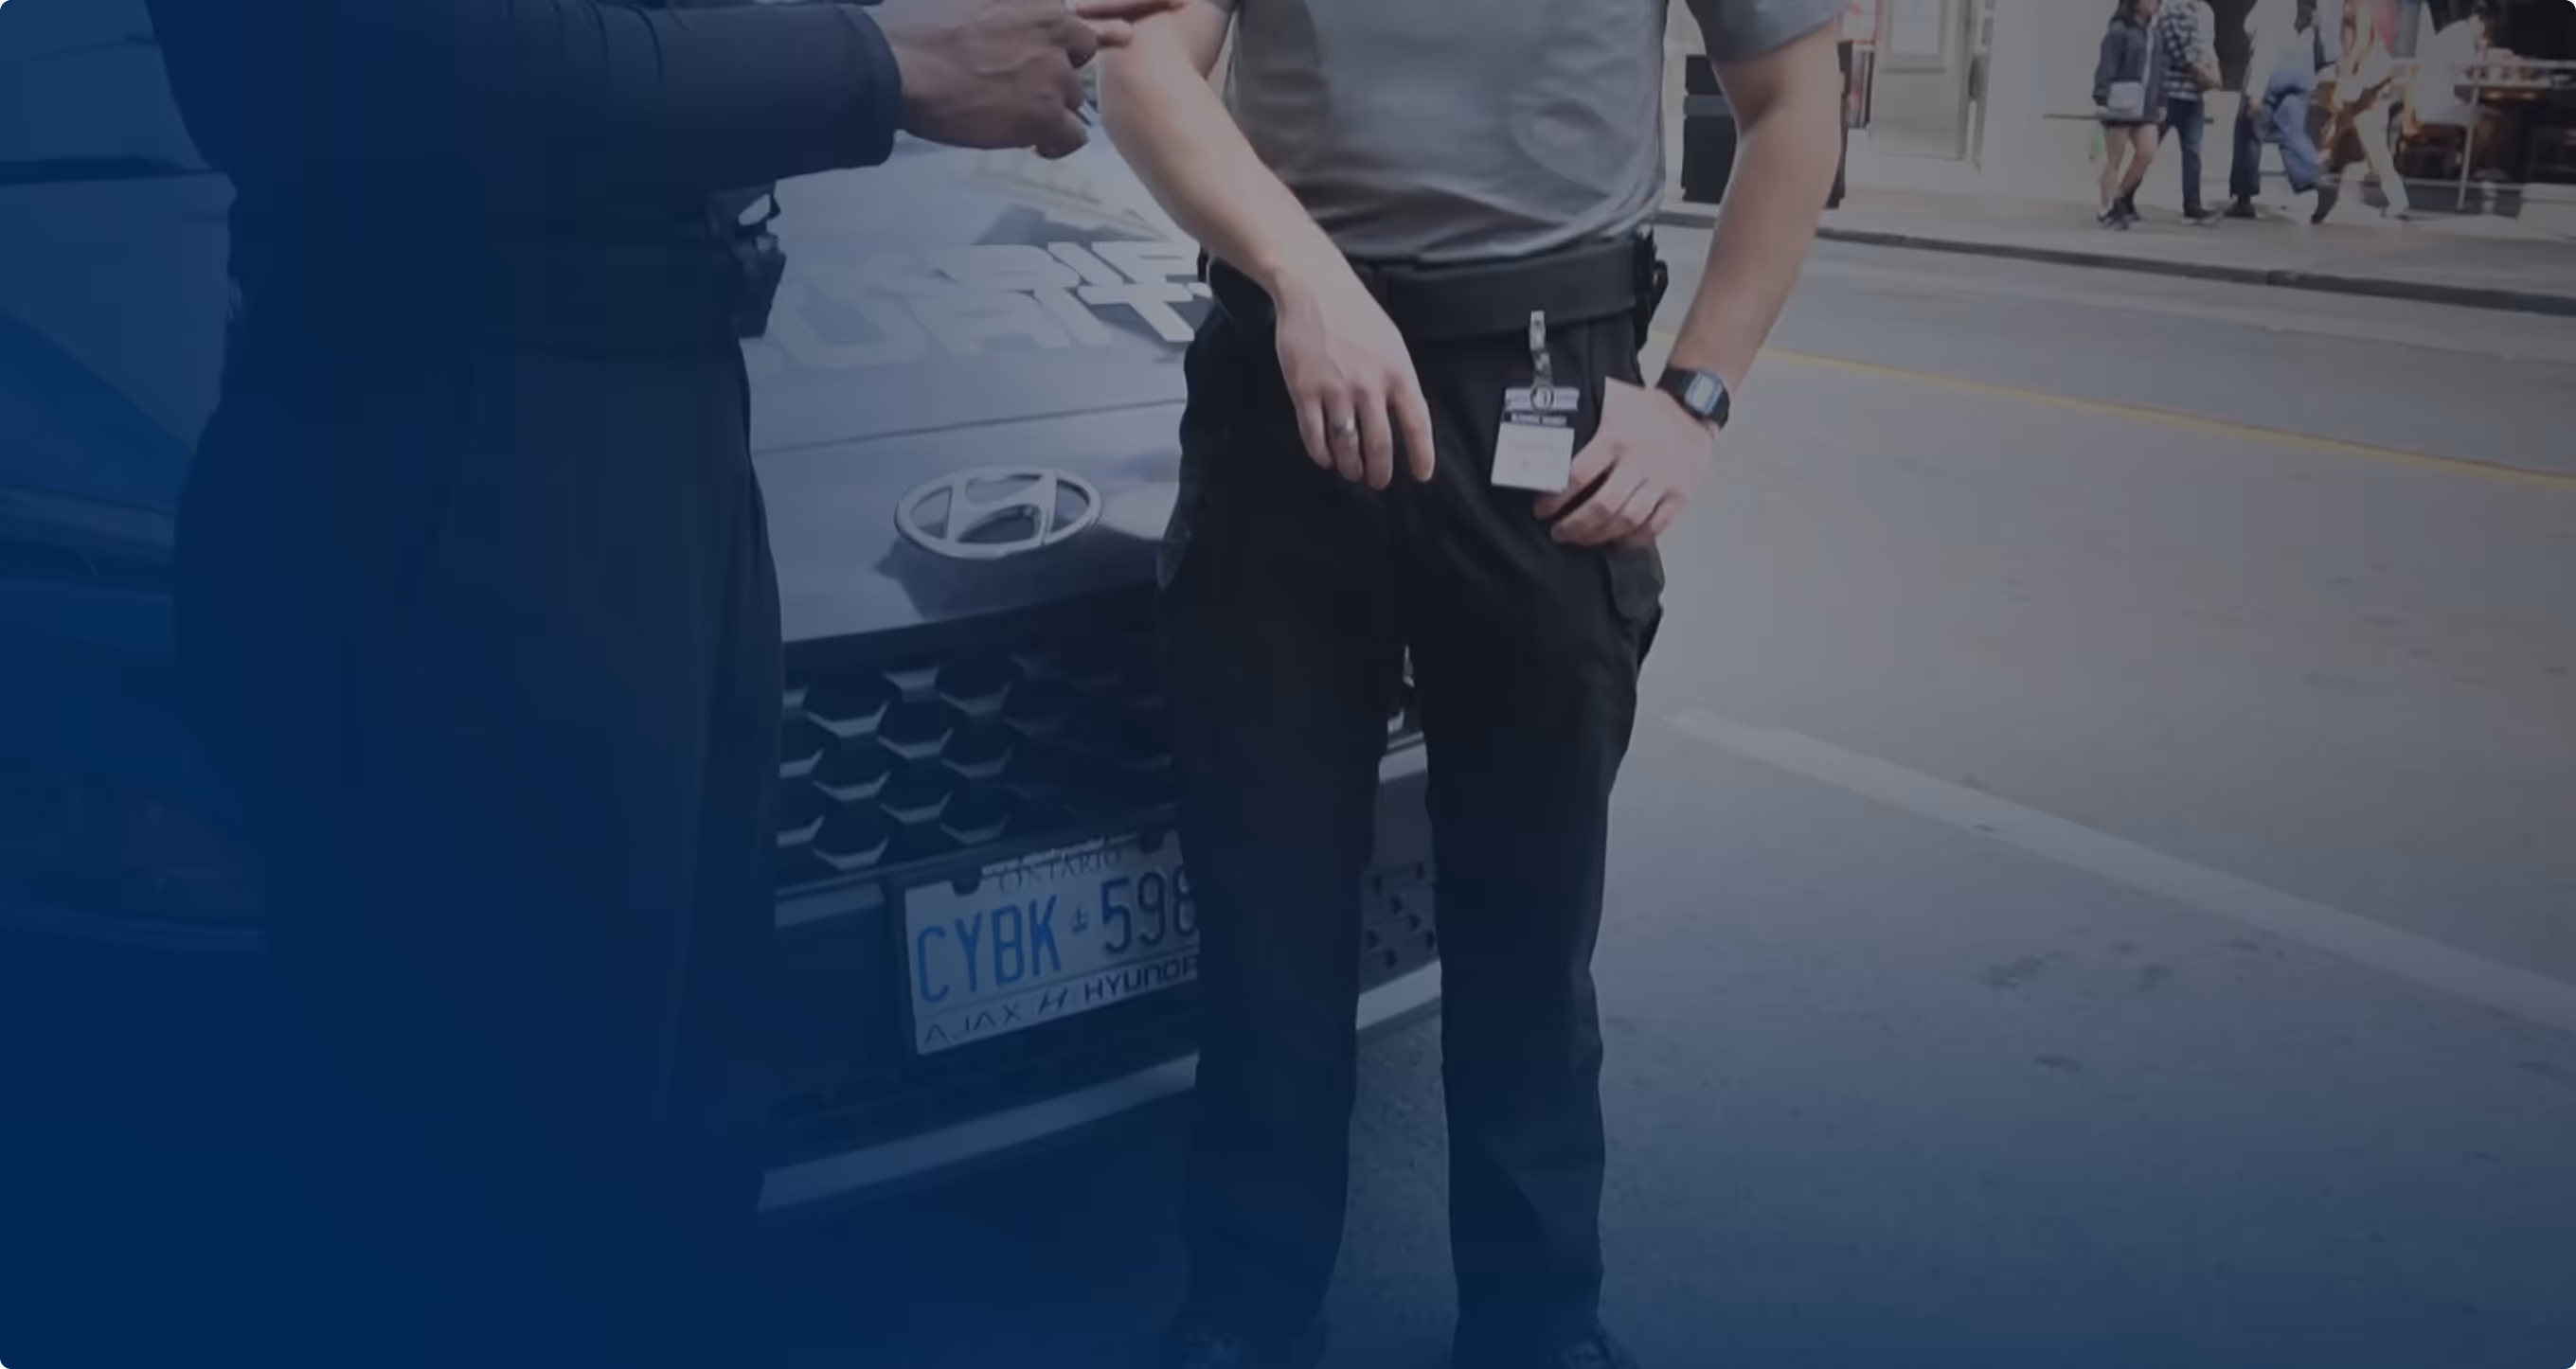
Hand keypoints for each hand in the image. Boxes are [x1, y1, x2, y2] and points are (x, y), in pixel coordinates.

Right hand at [877, 0, 1184, 159]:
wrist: (896, 67)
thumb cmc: (919, 28)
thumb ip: (1007, 9)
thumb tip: (1010, 14)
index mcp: (1040, 3)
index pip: (1106, 6)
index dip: (1144, 3)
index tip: (1180, 1)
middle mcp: (1057, 31)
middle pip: (1086, 57)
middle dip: (1061, 73)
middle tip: (1027, 87)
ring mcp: (1053, 74)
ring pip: (1074, 101)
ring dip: (1047, 111)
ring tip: (1001, 111)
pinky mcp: (1042, 114)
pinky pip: (1071, 136)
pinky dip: (1053, 142)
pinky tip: (1026, 139)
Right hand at [1269, 269, 1435, 488]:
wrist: (1314, 290)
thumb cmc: (1356, 314)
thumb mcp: (1391, 343)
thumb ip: (1398, 379)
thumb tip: (1403, 416)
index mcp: (1398, 373)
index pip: (1416, 425)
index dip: (1421, 455)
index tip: (1421, 475)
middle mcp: (1370, 386)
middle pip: (1379, 445)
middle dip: (1379, 471)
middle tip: (1378, 481)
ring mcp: (1336, 391)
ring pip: (1346, 446)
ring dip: (1350, 467)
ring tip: (1352, 472)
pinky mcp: (1305, 392)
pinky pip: (1314, 436)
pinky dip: (1321, 454)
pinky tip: (1326, 459)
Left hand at [1536, 379, 1714, 547]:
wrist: (1694, 407)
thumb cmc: (1646, 407)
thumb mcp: (1612, 397)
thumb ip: (1583, 407)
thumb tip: (1545, 412)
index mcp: (1616, 438)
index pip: (1579, 475)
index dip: (1557, 498)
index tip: (1542, 509)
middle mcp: (1639, 461)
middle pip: (1603, 506)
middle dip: (1575, 525)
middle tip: (1558, 532)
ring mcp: (1662, 480)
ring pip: (1627, 520)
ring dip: (1599, 536)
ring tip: (1581, 540)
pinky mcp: (1680, 494)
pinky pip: (1656, 526)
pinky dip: (1634, 540)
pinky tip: (1616, 542)